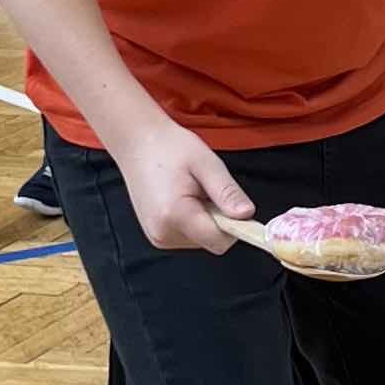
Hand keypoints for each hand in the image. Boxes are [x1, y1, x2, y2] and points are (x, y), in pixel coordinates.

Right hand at [112, 119, 254, 253]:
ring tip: (192, 192)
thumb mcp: (207, 164)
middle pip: (212, 242)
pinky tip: (183, 199)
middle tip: (206, 190)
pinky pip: (190, 236)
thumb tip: (247, 215)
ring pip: (202, 240)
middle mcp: (163, 233)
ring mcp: (157, 237)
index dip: (235, 226)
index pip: (220, 241)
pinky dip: (195, 221)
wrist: (137, 143)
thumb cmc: (171, 148)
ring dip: (207, 220)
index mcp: (175, 215)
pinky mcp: (157, 236)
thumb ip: (227, 192)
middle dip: (219, 220)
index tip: (235, 204)